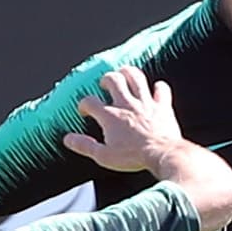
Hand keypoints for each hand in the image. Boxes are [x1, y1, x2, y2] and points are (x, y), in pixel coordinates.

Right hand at [63, 66, 182, 173]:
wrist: (161, 154)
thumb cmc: (134, 157)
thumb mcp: (104, 156)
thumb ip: (85, 146)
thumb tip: (68, 139)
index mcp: (110, 116)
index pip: (90, 102)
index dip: (84, 104)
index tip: (85, 109)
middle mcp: (126, 104)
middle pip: (113, 80)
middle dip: (107, 79)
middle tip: (105, 83)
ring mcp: (145, 103)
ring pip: (136, 77)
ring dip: (129, 73)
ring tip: (125, 73)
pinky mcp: (162, 106)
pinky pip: (162, 89)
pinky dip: (159, 87)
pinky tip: (156, 88)